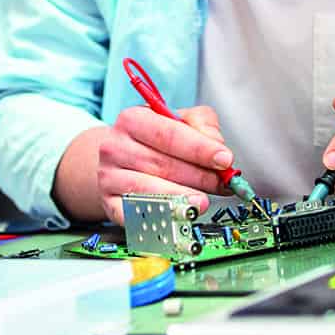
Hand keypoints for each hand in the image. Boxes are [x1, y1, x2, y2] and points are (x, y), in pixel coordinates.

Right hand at [95, 104, 231, 223]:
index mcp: (132, 119)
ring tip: (204, 201)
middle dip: (199, 176)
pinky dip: (160, 216)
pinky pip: (135, 214)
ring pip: (149, 190)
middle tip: (223, 184)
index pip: (169, 134)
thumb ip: (202, 124)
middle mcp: (115, 146)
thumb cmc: (154, 140)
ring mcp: (109, 177)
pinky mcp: (109, 203)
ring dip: (182, 198)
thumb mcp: (178, 120)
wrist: (120, 158)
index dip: (200, 149)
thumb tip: (218, 146)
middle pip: (162, 164)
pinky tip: (178, 214)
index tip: (225, 160)